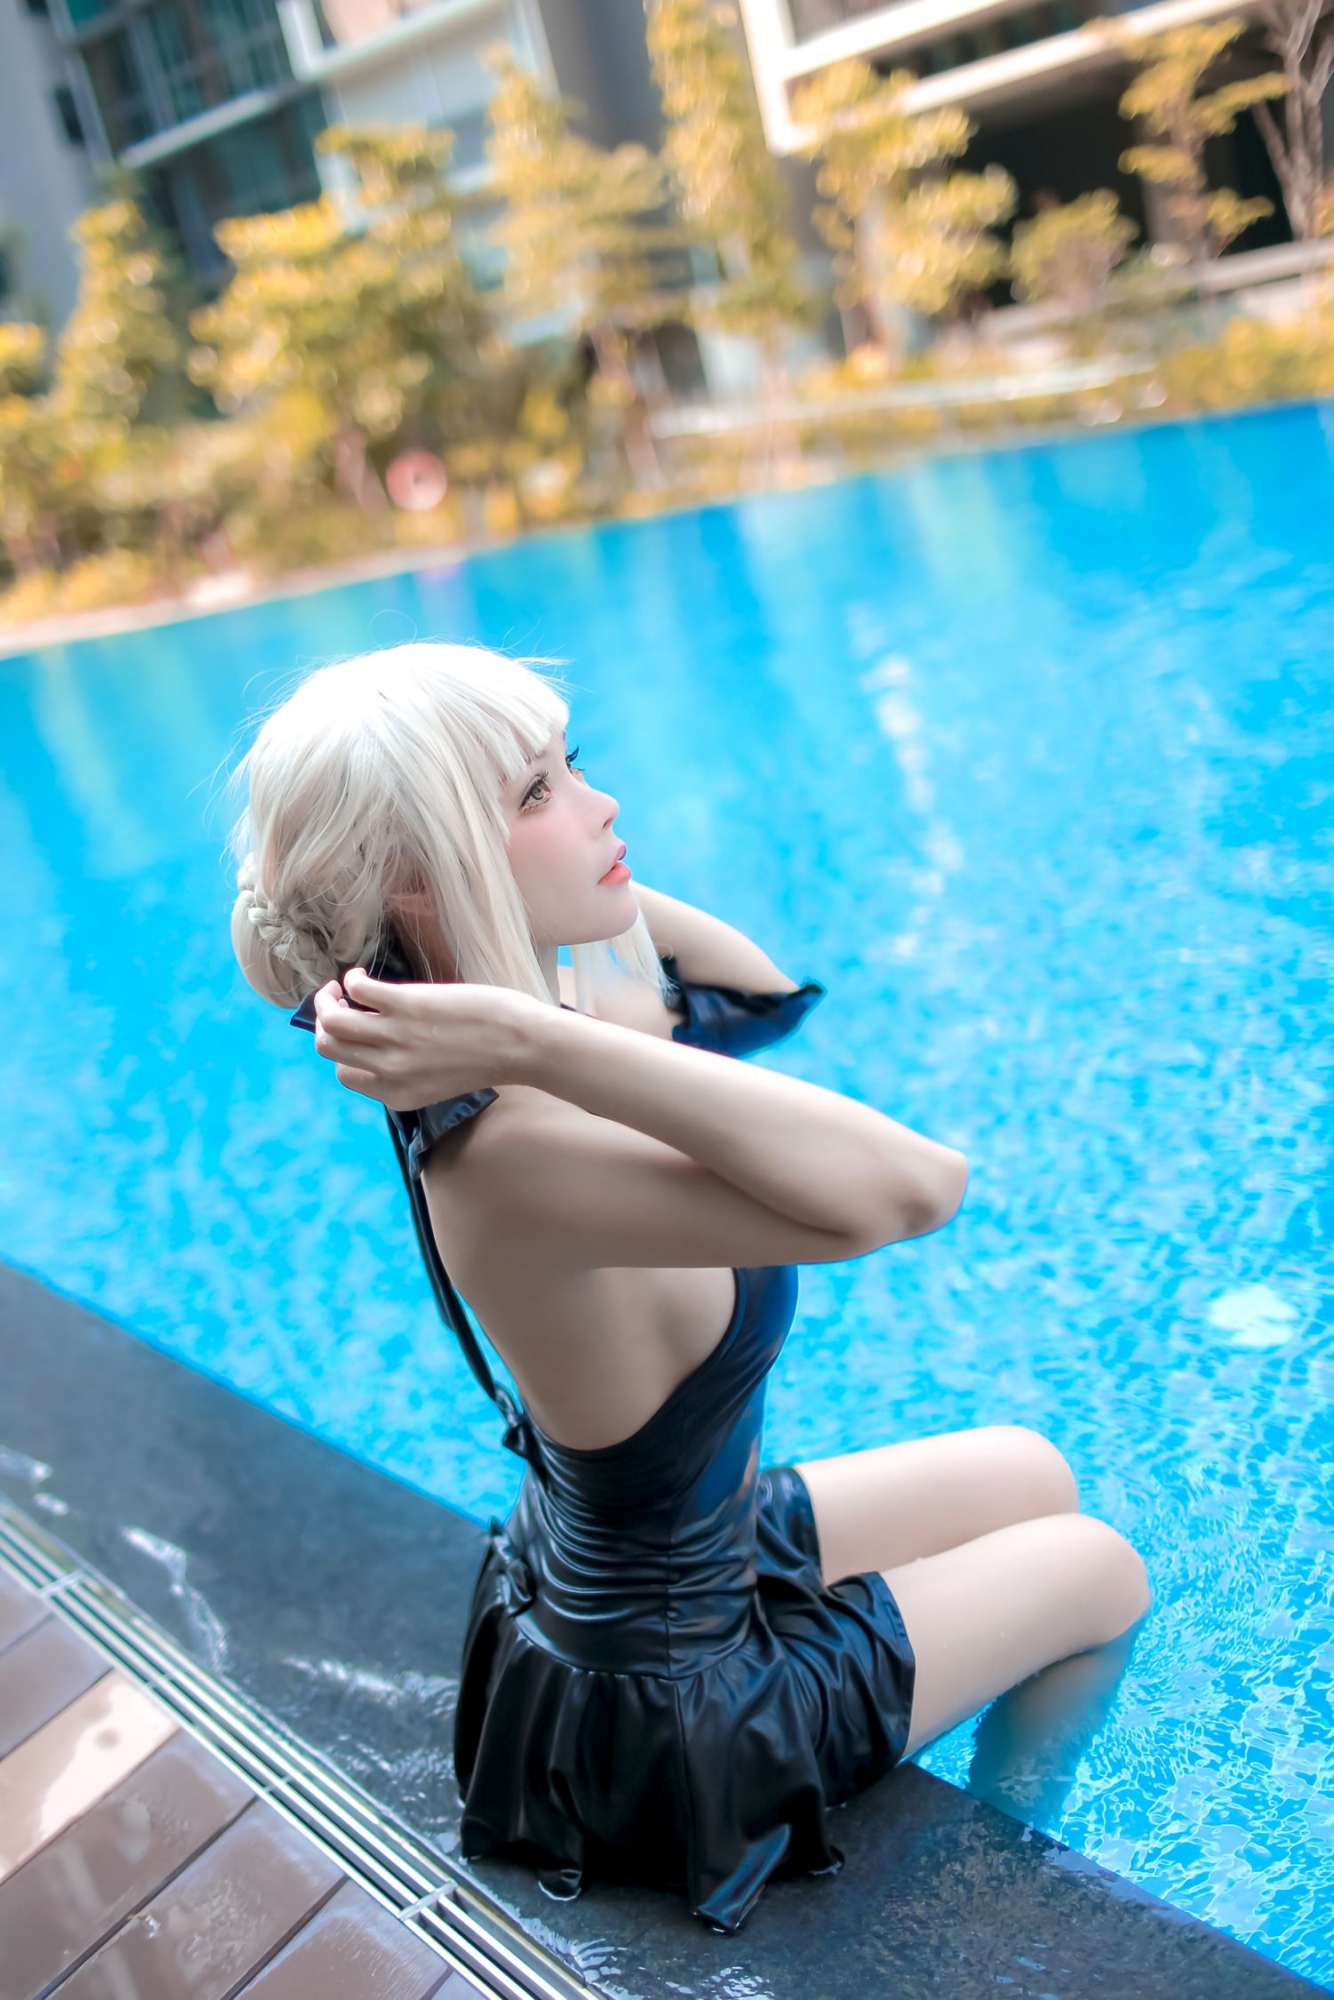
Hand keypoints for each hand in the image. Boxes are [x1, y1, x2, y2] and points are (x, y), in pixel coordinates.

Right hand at [311, 968, 537, 1109]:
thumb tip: (375, 1044)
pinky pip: (359, 990)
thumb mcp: (437, 1081)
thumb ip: (405, 1072)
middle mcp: (391, 1072)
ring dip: (326, 1000)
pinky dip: (353, 979)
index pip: (345, 1075)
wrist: (523, 1045)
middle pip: (329, 1048)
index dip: (343, 1051)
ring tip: (339, 988)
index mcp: (397, 1095)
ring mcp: (397, 1039)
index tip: (351, 1032)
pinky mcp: (407, 1007)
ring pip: (333, 1022)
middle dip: (324, 1023)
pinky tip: (362, 975)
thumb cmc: (488, 1058)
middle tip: (335, 1004)